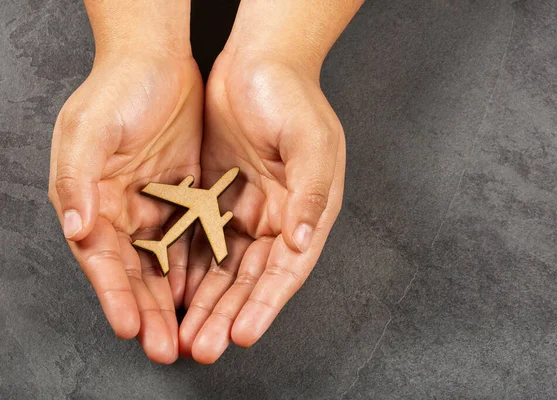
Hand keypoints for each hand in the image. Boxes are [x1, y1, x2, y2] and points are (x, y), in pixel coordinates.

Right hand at [48, 51, 202, 363]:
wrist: (157, 62)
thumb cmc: (117, 90)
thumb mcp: (89, 130)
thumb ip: (77, 180)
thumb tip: (76, 228)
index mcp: (92, 202)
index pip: (103, 259)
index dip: (115, 295)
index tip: (131, 326)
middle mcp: (122, 211)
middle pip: (136, 273)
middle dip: (150, 312)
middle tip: (165, 347)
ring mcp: (155, 207)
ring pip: (167, 264)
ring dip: (178, 300)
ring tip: (192, 334)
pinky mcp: (185, 198)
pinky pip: (193, 240)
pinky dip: (200, 268)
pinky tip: (210, 293)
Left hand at [179, 51, 345, 362]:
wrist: (257, 62)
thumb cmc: (292, 96)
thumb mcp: (312, 142)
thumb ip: (310, 193)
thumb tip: (303, 241)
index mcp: (306, 211)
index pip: (286, 270)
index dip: (266, 304)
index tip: (243, 334)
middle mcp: (278, 218)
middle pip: (252, 279)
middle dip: (229, 315)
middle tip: (204, 347)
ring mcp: (247, 210)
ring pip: (225, 267)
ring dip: (207, 302)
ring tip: (186, 334)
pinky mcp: (217, 197)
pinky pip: (202, 240)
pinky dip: (190, 268)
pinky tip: (175, 293)